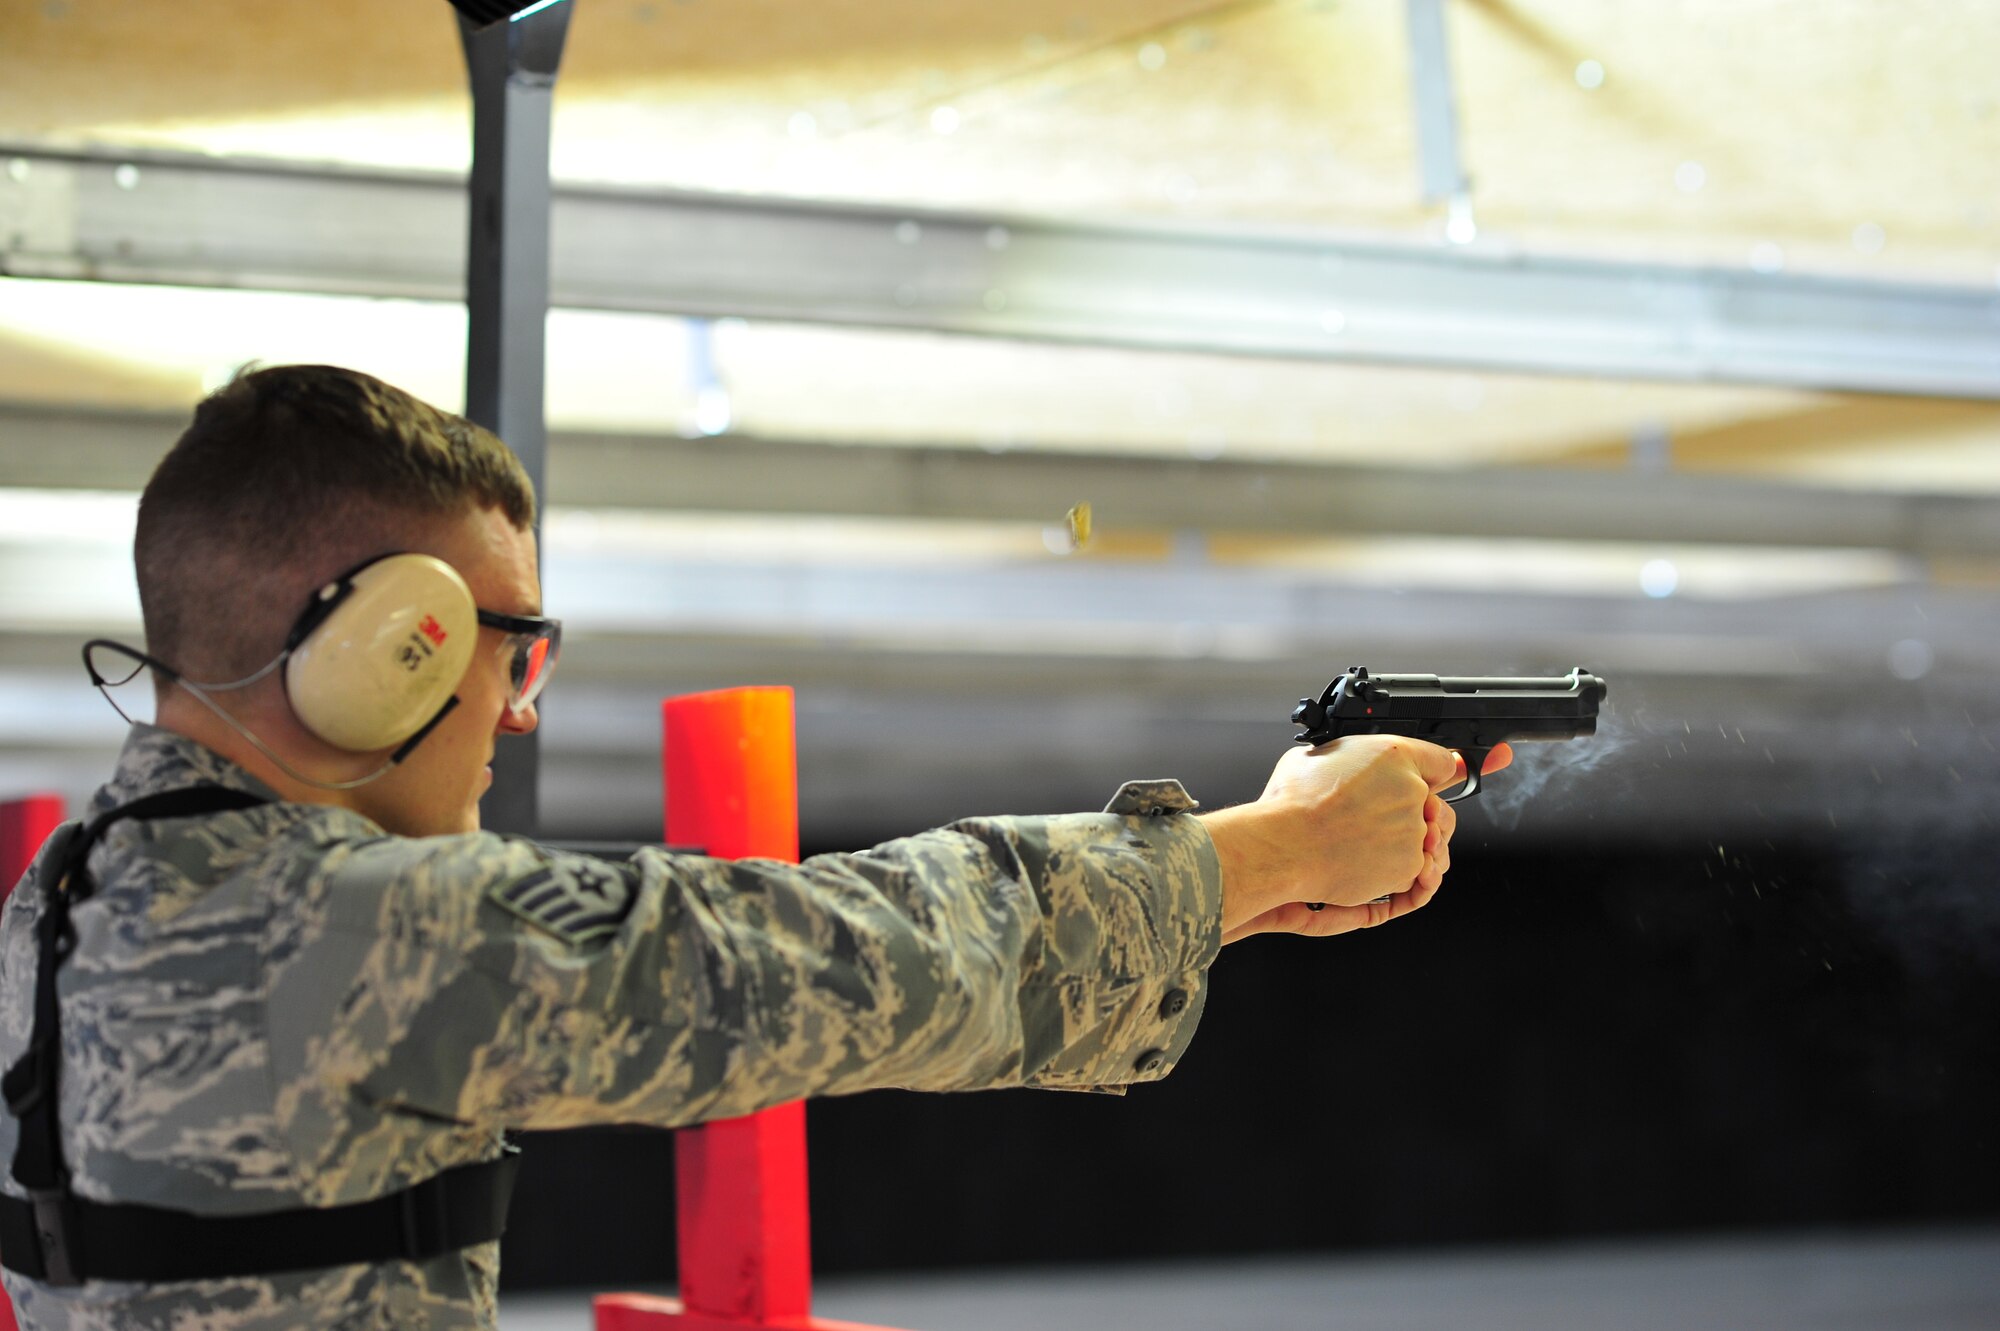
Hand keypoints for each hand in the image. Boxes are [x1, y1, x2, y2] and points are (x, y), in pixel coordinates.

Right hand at [1197, 738, 1512, 943]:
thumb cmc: (1290, 803)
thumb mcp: (1321, 756)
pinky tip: (1372, 868)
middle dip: (1420, 815)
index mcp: (1393, 755)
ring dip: (1406, 847)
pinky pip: (1417, 872)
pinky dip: (1398, 874)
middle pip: (1439, 806)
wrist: (1282, 846)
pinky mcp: (1409, 868)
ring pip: (1429, 842)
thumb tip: (1359, 762)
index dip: (1455, 764)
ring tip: (1365, 848)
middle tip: (1383, 822)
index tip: (1496, 758)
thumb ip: (1355, 756)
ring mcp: (1415, 832)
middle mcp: (1413, 791)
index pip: (1440, 758)